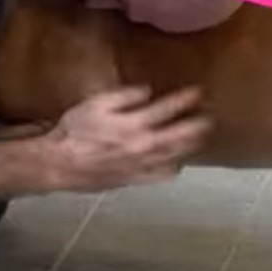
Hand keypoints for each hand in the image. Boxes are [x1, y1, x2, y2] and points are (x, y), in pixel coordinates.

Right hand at [44, 86, 210, 191]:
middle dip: (198, 125)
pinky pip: (162, 175)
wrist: (60, 164)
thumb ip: (124, 96)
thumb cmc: (75, 131)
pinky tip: (178, 162)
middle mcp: (143, 146)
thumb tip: (148, 91)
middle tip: (211, 116)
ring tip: (202, 137)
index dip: (185, 99)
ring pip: (176, 155)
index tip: (199, 91)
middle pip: (180, 135)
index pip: (167, 108)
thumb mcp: (96, 104)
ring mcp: (141, 165)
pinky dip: (175, 167)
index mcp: (134, 124)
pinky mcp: (135, 180)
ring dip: (192, 145)